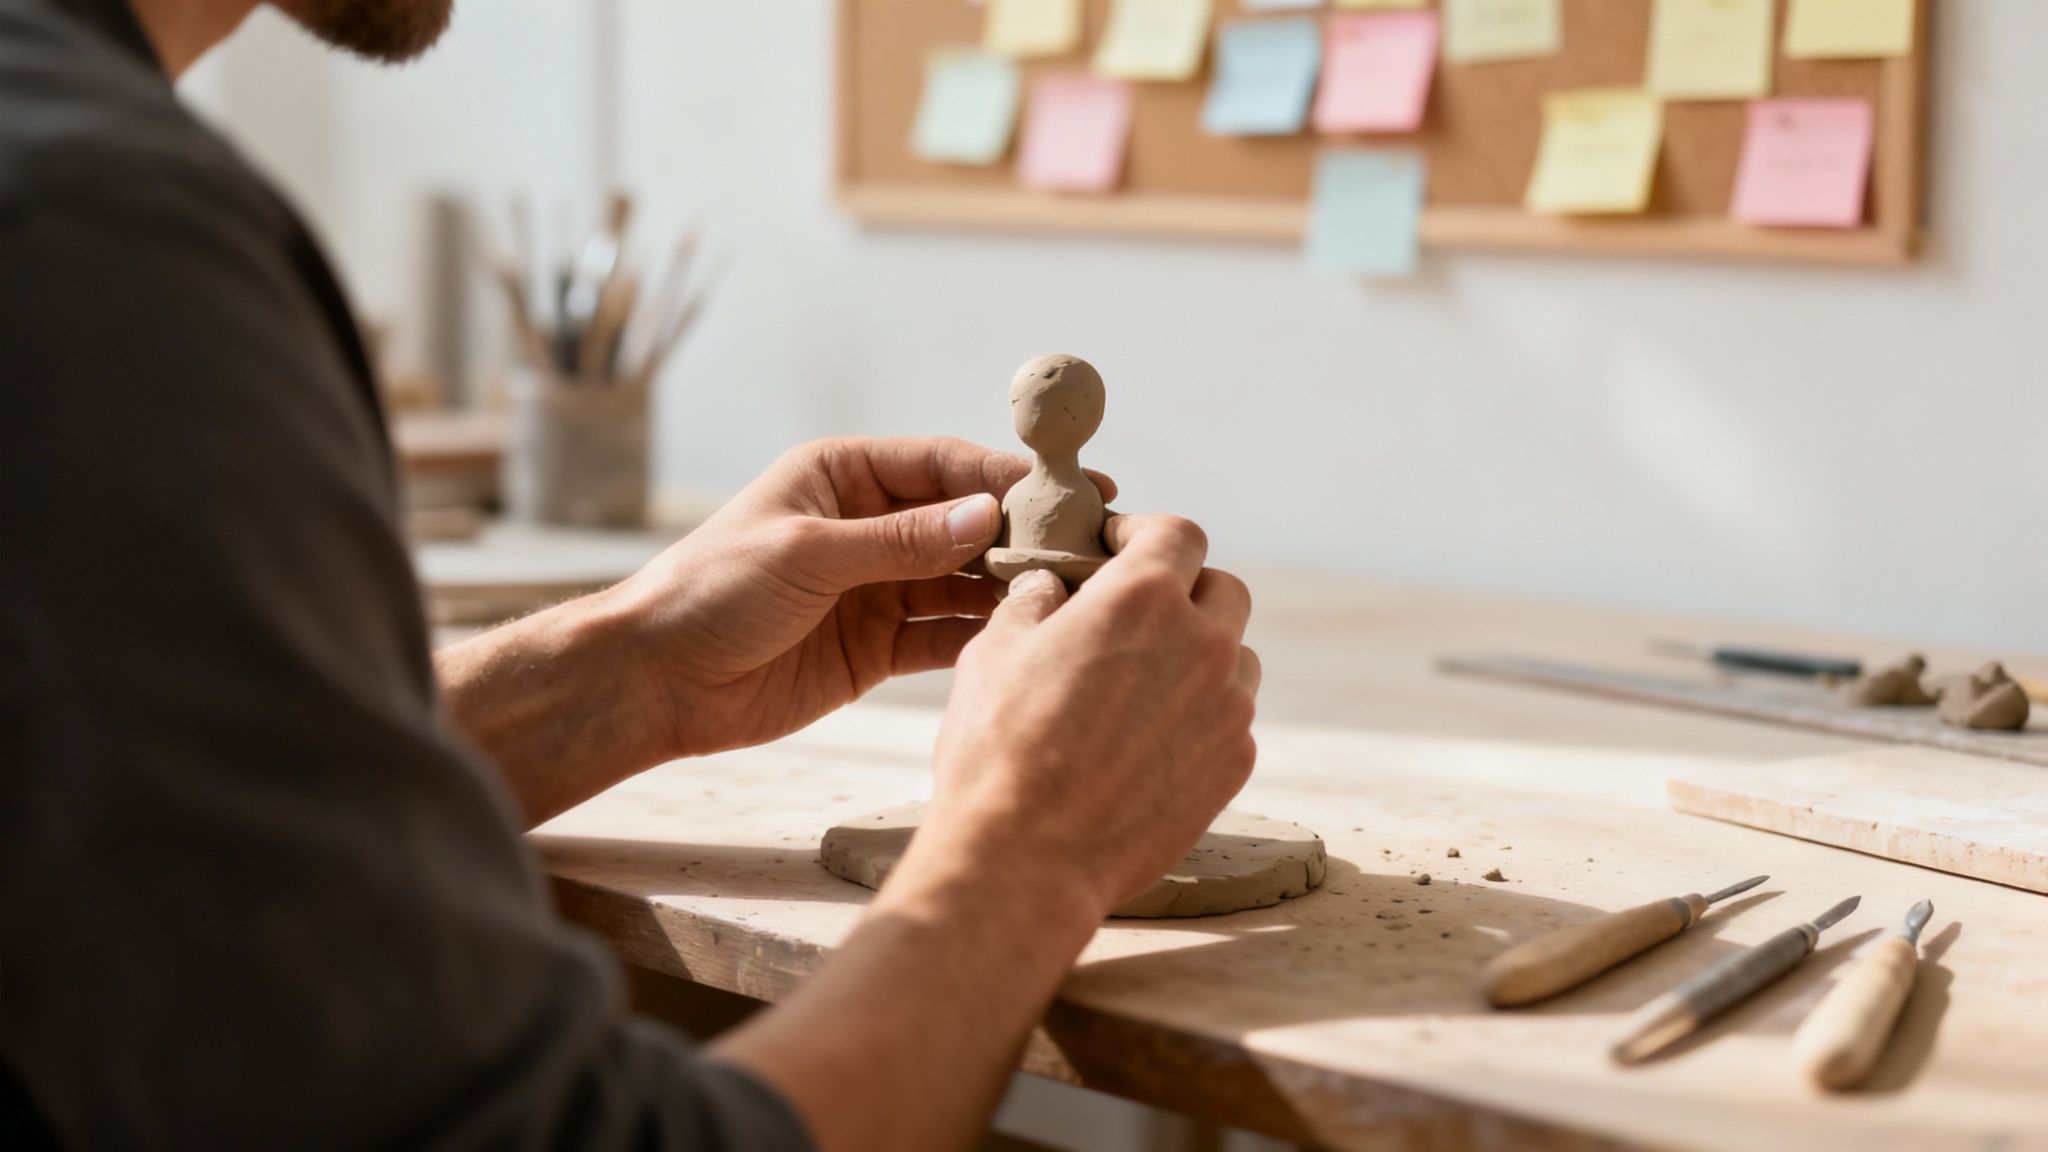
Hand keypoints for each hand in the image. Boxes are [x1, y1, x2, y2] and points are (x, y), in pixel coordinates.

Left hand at [599, 437, 1114, 760]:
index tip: (1071, 486)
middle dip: (1025, 533)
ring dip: (1013, 588)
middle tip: (1093, 544)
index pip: (943, 466)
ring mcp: (875, 588)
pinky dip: (982, 636)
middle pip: (965, 523)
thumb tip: (988, 514)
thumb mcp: (808, 554)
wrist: (658, 680)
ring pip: (962, 581)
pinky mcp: (875, 646)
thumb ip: (902, 540)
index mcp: (843, 477)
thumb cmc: (710, 591)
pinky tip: (1029, 637)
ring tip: (1076, 594)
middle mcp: (867, 527)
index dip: (1007, 475)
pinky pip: (943, 635)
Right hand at [920, 515, 1260, 918]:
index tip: (1119, 550)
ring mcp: (1229, 707)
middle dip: (1185, 592)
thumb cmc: (998, 748)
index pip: (1178, 534)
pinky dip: (1201, 716)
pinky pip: (1231, 718)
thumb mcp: (995, 649)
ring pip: (1236, 656)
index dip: (1146, 535)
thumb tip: (1052, 586)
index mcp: (1143, 597)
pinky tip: (1149, 742)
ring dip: (1200, 656)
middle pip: (1222, 590)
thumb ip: (1035, 600)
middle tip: (1137, 618)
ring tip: (1143, 686)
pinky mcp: (1236, 763)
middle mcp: (1202, 643)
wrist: (1027, 858)